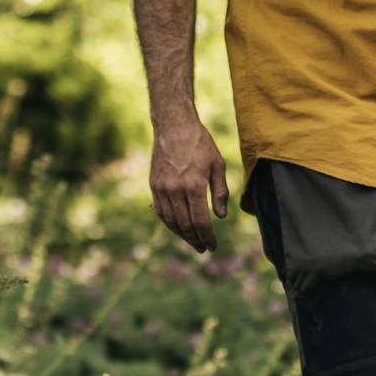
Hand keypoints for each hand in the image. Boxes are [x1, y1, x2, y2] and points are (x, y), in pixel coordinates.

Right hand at [149, 115, 228, 253]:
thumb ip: (219, 192)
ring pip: (171, 221)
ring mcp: (162, 188)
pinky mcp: (154, 185)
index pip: (200, 221)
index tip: (213, 246)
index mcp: (193, 185)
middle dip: (195, 240)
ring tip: (192, 241)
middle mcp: (175, 190)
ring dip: (182, 235)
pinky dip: (169, 223)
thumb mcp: (217, 165)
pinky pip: (161, 211)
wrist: (173, 126)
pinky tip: (178, 228)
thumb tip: (221, 216)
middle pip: (185, 225)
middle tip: (203, 249)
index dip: (207, 237)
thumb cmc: (200, 144)